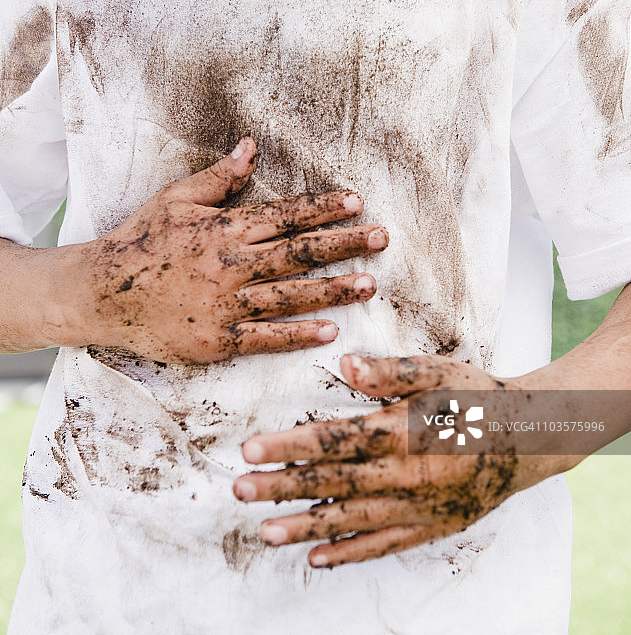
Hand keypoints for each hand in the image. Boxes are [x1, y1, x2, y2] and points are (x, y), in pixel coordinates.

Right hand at [67, 138, 387, 363]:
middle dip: (344, 244)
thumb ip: (217, 179)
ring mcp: (225, 305)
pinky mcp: (216, 340)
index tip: (358, 203)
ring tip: (369, 283)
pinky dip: (297, 334)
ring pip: (290, 295)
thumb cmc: (140, 241)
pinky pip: (264, 338)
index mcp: (224, 229)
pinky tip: (329, 330)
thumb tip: (250, 148)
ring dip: (332, 289)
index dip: (323, 208)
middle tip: (382, 239)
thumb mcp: (175, 200)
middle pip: (298, 253)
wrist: (100, 293)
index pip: (284, 216)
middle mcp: (230, 265)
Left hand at [233, 354, 566, 567]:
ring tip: (266, 532)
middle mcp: (404, 475)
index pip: (335, 440)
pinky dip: (349, 553)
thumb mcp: (439, 373)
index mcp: (402, 432)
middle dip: (282, 487)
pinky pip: (383, 545)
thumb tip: (344, 364)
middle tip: (239, 491)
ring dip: (306, 526)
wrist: (528, 440)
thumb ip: (391, 372)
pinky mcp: (428, 527)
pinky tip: (318, 558)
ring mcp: (416, 507)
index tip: (251, 450)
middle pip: (333, 483)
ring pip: (351, 520)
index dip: (290, 446)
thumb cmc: (477, 398)